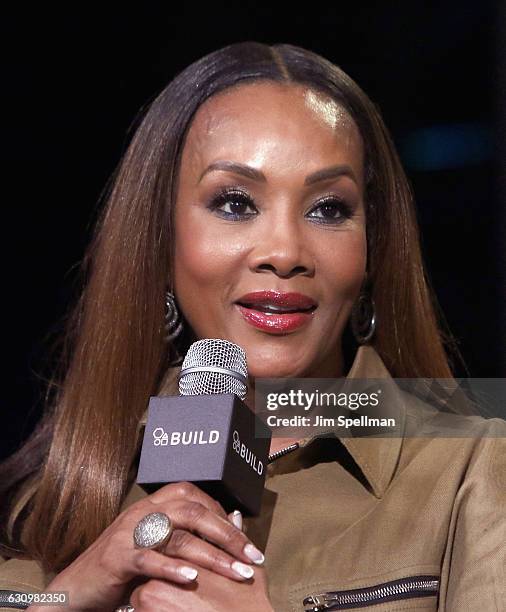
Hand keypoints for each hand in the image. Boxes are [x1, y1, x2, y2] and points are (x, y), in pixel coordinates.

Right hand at [43, 482, 263, 611]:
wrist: (78, 586)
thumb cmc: (125, 567)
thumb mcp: (156, 545)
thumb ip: (186, 535)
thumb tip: (230, 527)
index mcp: (155, 504)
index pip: (197, 498)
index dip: (225, 517)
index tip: (248, 542)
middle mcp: (144, 511)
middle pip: (193, 512)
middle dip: (228, 535)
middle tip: (253, 557)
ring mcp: (129, 532)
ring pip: (177, 535)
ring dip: (212, 556)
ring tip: (237, 573)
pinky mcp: (117, 557)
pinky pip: (148, 558)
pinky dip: (171, 567)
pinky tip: (191, 577)